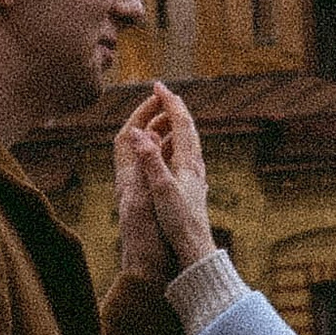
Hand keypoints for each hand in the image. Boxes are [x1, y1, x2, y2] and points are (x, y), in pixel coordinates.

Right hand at [121, 87, 215, 272]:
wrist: (196, 249)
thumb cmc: (179, 222)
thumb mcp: (161, 189)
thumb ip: (150, 159)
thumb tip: (138, 132)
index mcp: (188, 162)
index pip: (180, 122)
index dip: (169, 101)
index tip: (157, 85)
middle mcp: (196, 166)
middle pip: (189, 128)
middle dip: (175, 107)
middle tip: (163, 92)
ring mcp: (197, 177)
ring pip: (190, 142)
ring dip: (179, 124)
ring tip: (169, 115)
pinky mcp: (195, 188)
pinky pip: (189, 157)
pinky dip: (180, 144)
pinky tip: (179, 152)